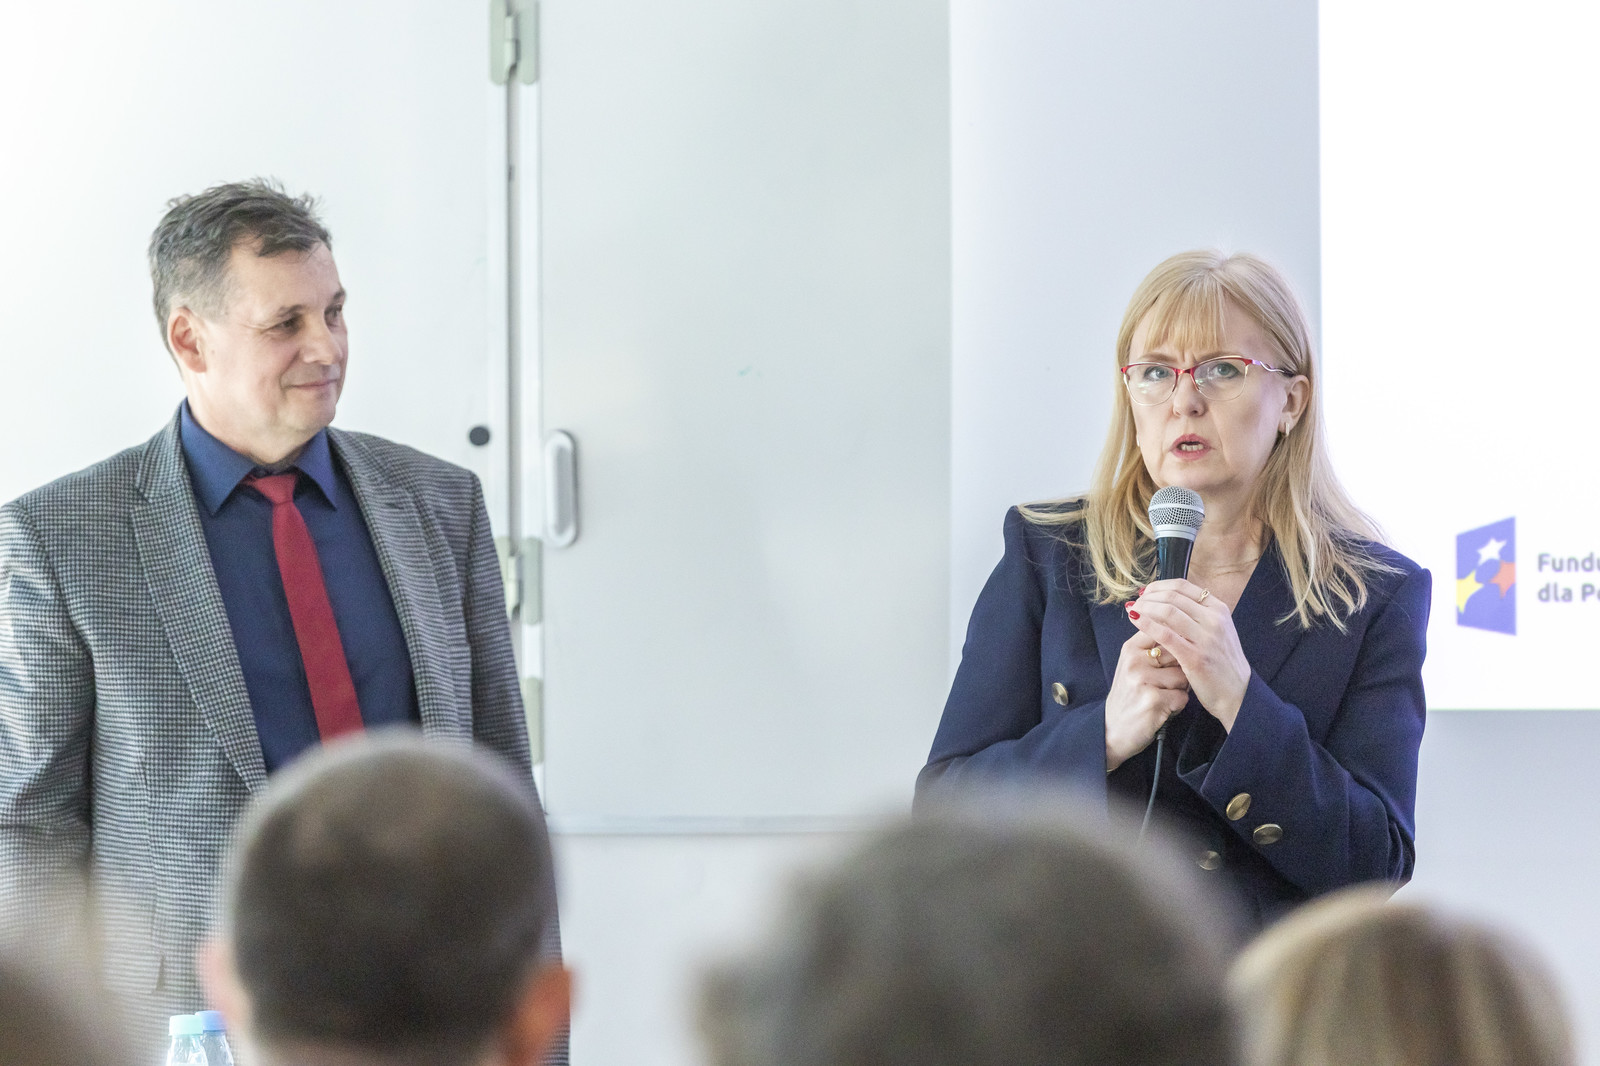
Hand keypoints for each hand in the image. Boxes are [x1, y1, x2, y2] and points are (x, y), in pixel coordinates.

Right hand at [1104, 630, 1190, 771]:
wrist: (1112, 731)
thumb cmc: (1130, 697)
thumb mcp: (1132, 666)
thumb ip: (1152, 647)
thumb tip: (1181, 628)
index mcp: (1130, 648)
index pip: (1164, 629)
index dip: (1177, 642)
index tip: (1176, 656)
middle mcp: (1134, 660)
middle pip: (1179, 654)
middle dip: (1180, 670)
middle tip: (1165, 685)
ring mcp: (1142, 680)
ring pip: (1184, 677)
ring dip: (1180, 691)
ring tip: (1163, 698)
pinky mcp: (1153, 700)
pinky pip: (1182, 697)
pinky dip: (1177, 706)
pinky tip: (1162, 710)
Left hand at [1126, 579, 1250, 730]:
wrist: (1238, 694)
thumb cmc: (1222, 662)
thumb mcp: (1217, 631)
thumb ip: (1197, 615)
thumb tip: (1166, 600)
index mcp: (1219, 609)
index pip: (1183, 586)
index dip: (1159, 586)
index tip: (1145, 592)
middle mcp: (1214, 620)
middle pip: (1173, 596)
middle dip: (1148, 597)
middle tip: (1135, 602)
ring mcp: (1206, 638)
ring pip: (1167, 611)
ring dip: (1145, 608)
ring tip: (1133, 611)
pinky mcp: (1194, 657)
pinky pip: (1165, 634)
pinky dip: (1146, 624)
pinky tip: (1135, 621)